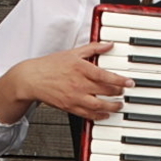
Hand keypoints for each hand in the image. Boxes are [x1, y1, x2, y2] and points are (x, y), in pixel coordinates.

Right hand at [0, 42, 133, 122]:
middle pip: (104, 91)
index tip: (129, 82)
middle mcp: (78, 84)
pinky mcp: (69, 107)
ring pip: (98, 105)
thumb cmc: (50, 65)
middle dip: (118, 93)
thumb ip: (93, 48)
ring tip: (119, 105)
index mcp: (80, 68)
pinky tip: (105, 114)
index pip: (105, 76)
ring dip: (112, 107)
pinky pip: (87, 114)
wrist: (31, 79)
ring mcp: (74, 97)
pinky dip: (98, 116)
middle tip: (124, 92)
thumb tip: (109, 44)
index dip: (120, 80)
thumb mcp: (72, 52)